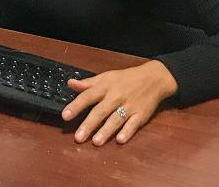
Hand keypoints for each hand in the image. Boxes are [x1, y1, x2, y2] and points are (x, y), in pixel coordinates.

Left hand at [61, 60, 177, 145]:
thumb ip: (87, 83)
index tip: (65, 115)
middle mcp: (116, 97)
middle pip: (100, 111)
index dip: (76, 106)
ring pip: (116, 120)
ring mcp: (129, 106)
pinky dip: (127, 132)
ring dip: (106, 131)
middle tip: (78, 137)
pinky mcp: (141, 115)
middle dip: (89, 125)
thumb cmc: (126, 78)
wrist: (153, 79)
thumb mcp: (106, 77)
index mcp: (105, 87)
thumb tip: (70, 83)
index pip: (87, 96)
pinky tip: (120, 140)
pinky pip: (133, 124)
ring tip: (96, 142)